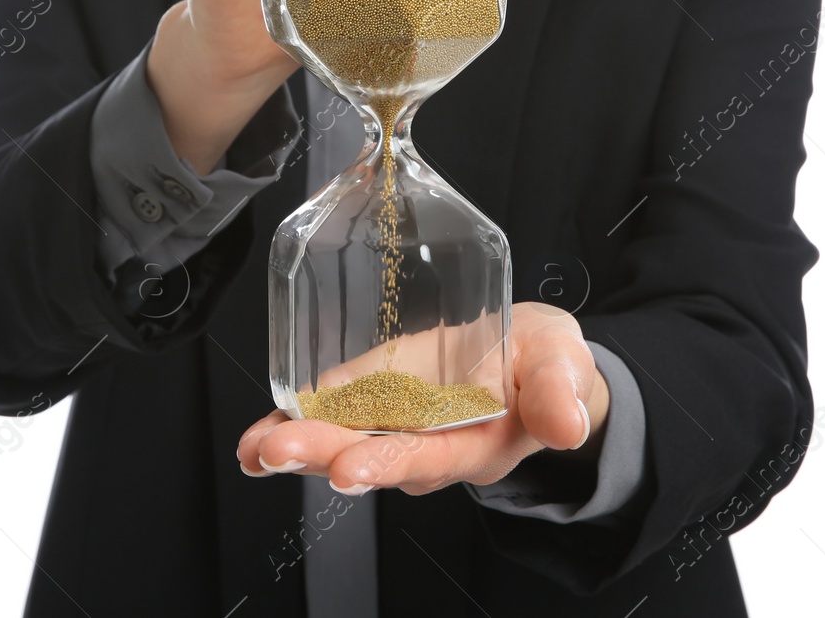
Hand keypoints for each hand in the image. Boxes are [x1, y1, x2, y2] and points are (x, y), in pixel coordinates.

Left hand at [237, 302, 609, 494]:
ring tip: (254, 449)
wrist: (529, 356)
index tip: (348, 467)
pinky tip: (254, 437)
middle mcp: (426, 444)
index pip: (426, 458)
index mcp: (474, 444)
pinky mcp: (371, 397)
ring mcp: (394, 424)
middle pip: (368, 456)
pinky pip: (328, 415)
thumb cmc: (546, 363)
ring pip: (339, 441)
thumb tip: (569, 425)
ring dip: (294, 446)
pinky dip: (292, 423)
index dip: (387, 463)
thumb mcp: (563, 364)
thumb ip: (560, 391)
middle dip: (319, 455)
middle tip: (276, 451)